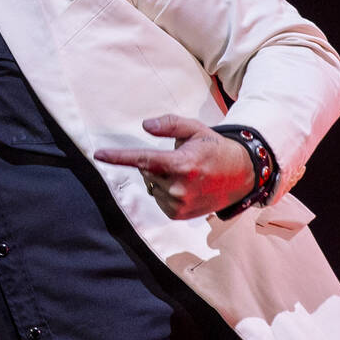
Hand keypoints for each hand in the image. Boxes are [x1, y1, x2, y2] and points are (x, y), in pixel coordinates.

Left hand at [93, 115, 254, 219]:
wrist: (241, 176)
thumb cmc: (215, 149)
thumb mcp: (195, 129)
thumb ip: (170, 125)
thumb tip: (145, 126)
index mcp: (181, 164)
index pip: (143, 159)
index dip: (118, 157)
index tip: (98, 154)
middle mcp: (178, 187)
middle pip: (146, 171)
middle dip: (155, 163)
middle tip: (179, 159)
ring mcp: (178, 204)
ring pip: (151, 185)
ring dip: (161, 178)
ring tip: (187, 175)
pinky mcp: (178, 214)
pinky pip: (158, 198)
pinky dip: (165, 191)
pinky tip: (185, 187)